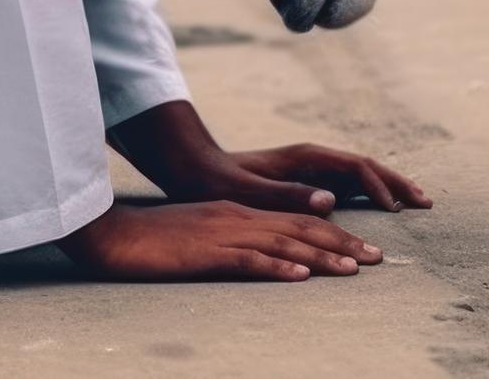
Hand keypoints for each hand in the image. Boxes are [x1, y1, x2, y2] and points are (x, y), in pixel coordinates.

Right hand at [59, 201, 382, 281]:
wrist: (111, 233)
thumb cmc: (152, 241)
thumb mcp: (200, 237)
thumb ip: (233, 243)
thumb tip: (271, 260)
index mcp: (237, 213)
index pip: (295, 222)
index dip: (333, 234)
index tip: (362, 250)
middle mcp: (237, 218)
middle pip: (300, 228)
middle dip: (342, 243)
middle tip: (377, 257)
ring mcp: (222, 234)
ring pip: (284, 243)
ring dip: (322, 256)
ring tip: (354, 270)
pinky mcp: (205, 253)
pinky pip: (247, 259)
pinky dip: (277, 266)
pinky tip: (300, 275)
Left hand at [189, 144, 434, 214]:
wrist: (195, 168)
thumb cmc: (218, 181)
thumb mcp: (247, 191)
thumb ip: (287, 194)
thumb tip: (331, 200)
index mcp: (305, 157)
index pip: (356, 167)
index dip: (380, 186)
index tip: (396, 210)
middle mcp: (313, 159)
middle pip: (366, 166)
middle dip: (396, 182)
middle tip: (425, 201)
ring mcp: (311, 168)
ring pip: (360, 175)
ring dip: (387, 187)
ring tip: (413, 204)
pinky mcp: (306, 180)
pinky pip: (348, 185)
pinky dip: (370, 193)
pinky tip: (380, 208)